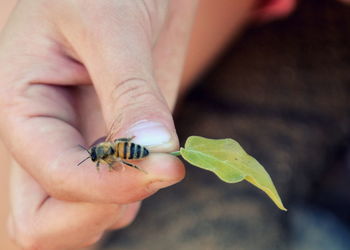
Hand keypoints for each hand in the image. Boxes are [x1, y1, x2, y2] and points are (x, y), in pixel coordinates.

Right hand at [0, 0, 196, 248]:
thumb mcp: (110, 26)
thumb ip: (129, 92)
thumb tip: (156, 149)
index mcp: (23, 108)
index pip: (52, 178)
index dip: (106, 187)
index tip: (167, 166)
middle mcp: (47, 139)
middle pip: (46, 220)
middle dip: (100, 212)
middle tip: (155, 173)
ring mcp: (82, 147)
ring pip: (86, 214)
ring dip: (126, 201)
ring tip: (162, 159)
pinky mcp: (115, 146)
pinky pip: (118, 194)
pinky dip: (142, 190)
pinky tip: (165, 159)